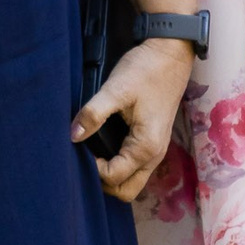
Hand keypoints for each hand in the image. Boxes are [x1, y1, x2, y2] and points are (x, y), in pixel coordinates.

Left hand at [71, 38, 195, 202]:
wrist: (170, 54)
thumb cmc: (146, 70)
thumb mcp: (115, 90)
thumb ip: (93, 113)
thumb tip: (73, 136)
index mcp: (146, 147)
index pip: (114, 178)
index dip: (93, 169)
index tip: (80, 148)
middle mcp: (154, 155)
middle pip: (125, 190)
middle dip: (102, 182)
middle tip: (85, 157)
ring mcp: (155, 150)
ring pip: (131, 180)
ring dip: (110, 175)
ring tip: (91, 153)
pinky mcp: (152, 141)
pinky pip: (134, 167)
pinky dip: (118, 165)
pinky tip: (102, 148)